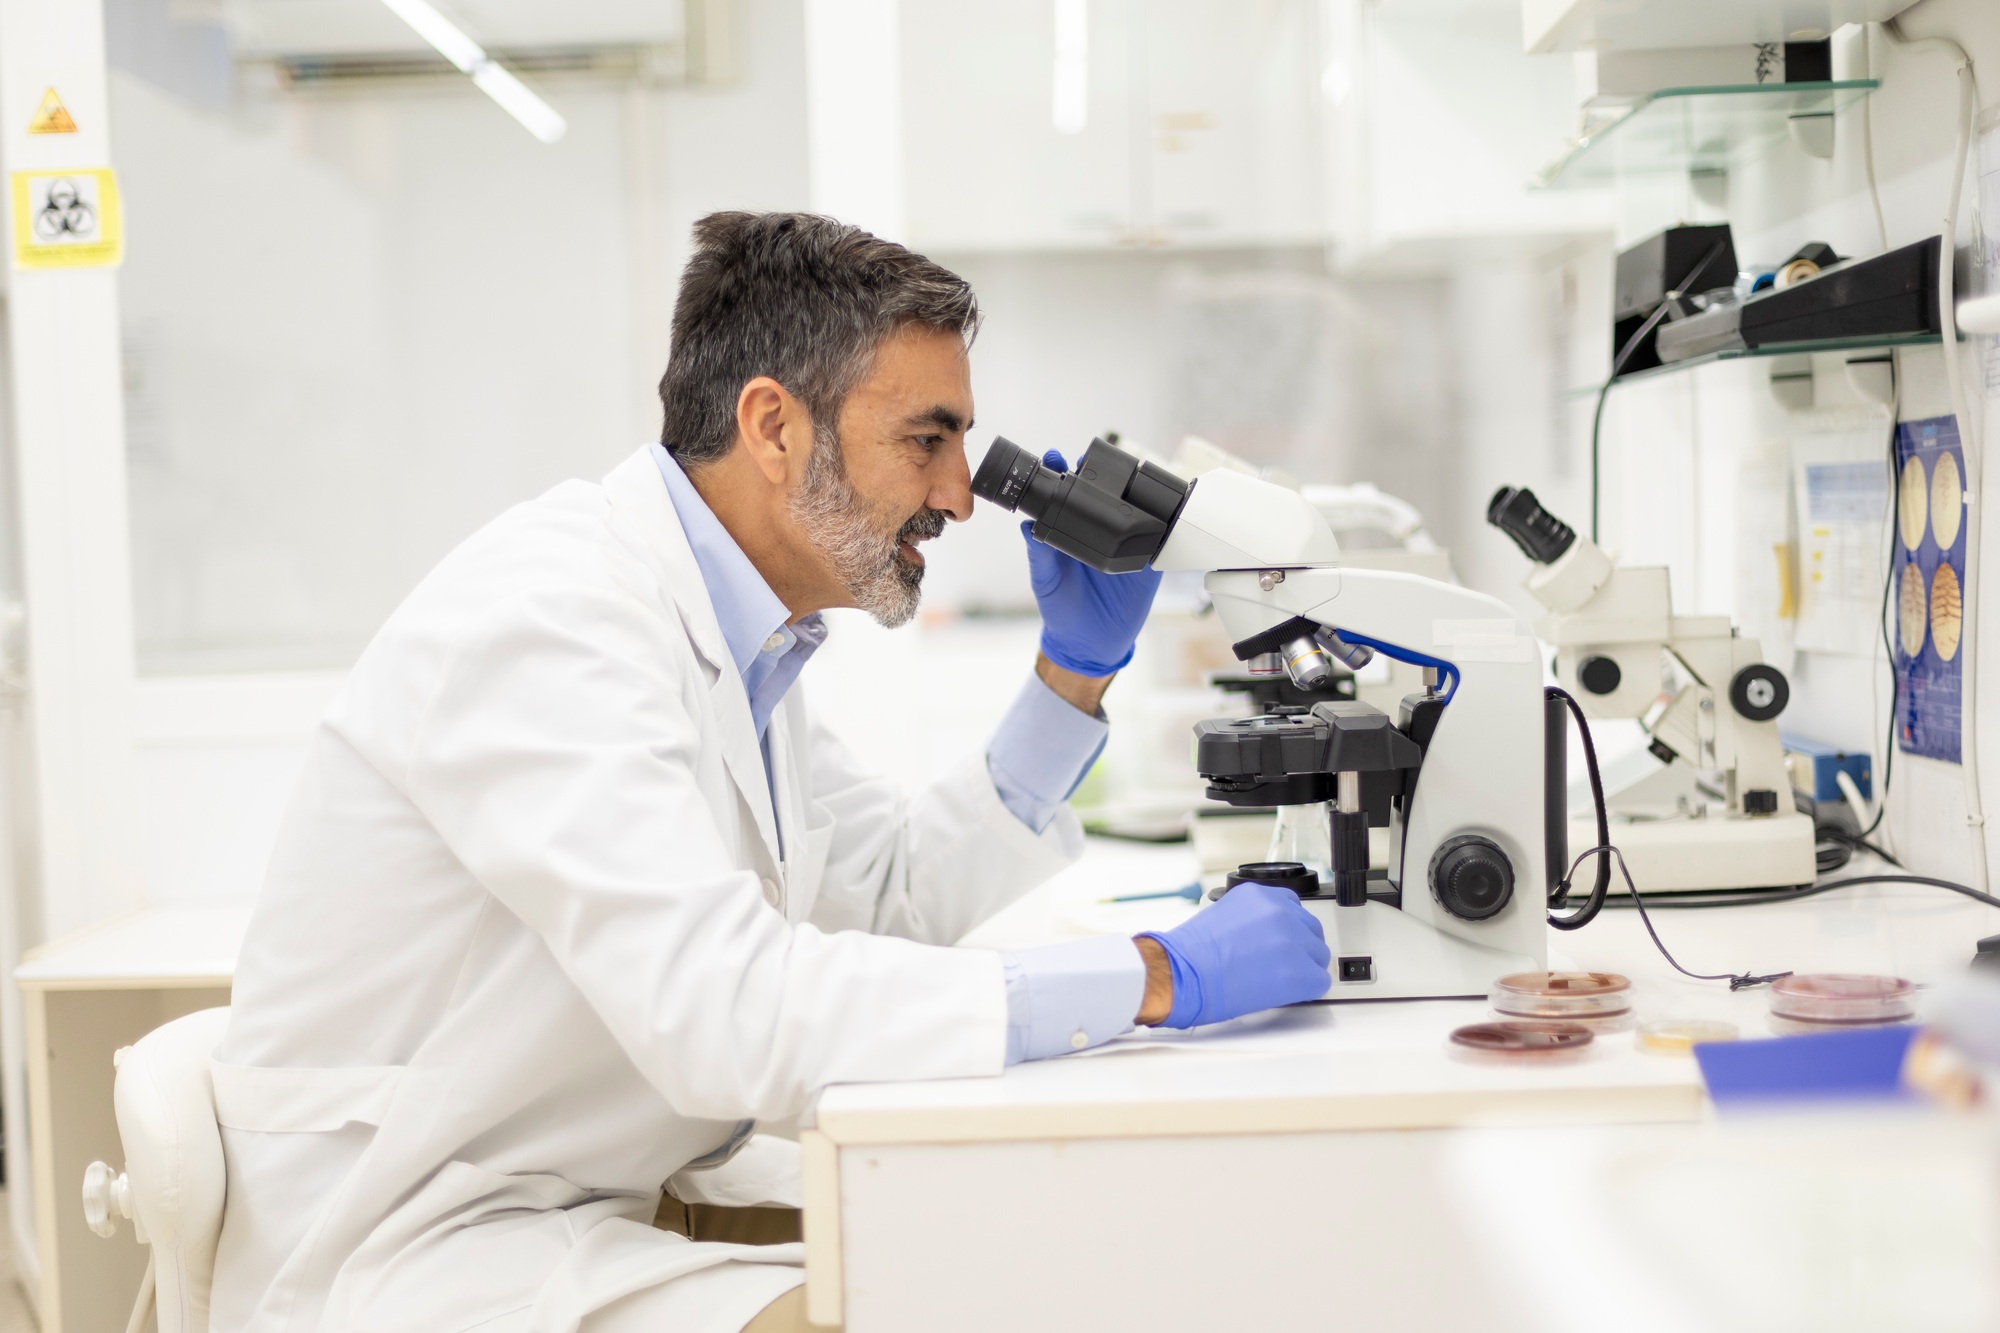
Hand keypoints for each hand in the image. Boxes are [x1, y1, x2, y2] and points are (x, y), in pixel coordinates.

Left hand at [1023, 450, 1162, 677]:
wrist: (1089, 644)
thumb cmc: (1061, 611)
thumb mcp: (1045, 582)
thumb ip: (1040, 555)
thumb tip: (1027, 526)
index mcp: (1069, 533)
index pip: (1065, 496)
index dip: (1062, 474)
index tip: (1056, 457)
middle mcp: (1097, 533)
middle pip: (1101, 494)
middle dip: (1098, 473)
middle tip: (1089, 457)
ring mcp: (1124, 545)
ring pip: (1131, 510)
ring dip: (1131, 491)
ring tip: (1126, 473)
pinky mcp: (1147, 563)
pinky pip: (1158, 539)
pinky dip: (1160, 524)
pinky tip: (1159, 508)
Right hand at [1134, 883, 1330, 1028]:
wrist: (1182, 974)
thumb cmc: (1190, 954)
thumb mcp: (1221, 916)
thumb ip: (1251, 919)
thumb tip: (1264, 937)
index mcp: (1259, 895)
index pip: (1294, 908)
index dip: (1287, 931)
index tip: (1279, 943)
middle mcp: (1279, 911)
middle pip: (1311, 931)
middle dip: (1298, 949)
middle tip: (1277, 966)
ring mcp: (1292, 940)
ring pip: (1318, 956)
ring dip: (1302, 969)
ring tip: (1274, 980)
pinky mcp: (1299, 971)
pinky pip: (1319, 982)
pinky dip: (1304, 990)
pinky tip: (1282, 993)